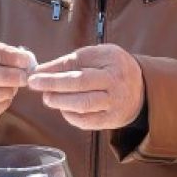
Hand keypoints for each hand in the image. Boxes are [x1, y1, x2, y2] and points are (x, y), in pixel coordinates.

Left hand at [28, 45, 143, 130]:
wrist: (142, 89)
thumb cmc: (111, 68)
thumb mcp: (97, 55)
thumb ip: (72, 61)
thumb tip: (41, 70)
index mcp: (111, 60)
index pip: (78, 63)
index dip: (54, 69)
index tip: (35, 73)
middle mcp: (115, 81)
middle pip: (80, 83)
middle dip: (53, 84)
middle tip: (35, 85)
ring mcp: (115, 102)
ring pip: (83, 104)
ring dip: (60, 101)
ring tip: (47, 98)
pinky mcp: (112, 120)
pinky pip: (87, 121)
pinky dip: (71, 116)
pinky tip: (63, 109)